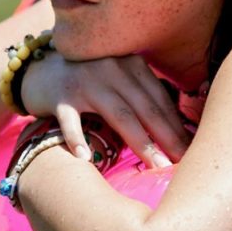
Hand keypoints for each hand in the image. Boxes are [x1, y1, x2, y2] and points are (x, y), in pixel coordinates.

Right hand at [20, 52, 190, 168]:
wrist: (39, 68)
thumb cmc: (88, 80)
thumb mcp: (118, 77)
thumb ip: (142, 94)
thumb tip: (177, 130)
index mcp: (131, 64)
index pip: (159, 99)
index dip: (177, 126)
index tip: (192, 151)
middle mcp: (112, 68)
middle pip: (145, 108)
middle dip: (167, 138)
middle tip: (182, 164)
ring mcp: (85, 80)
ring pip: (118, 114)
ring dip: (140, 142)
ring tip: (155, 167)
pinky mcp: (60, 95)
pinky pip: (71, 120)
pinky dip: (77, 139)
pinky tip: (85, 159)